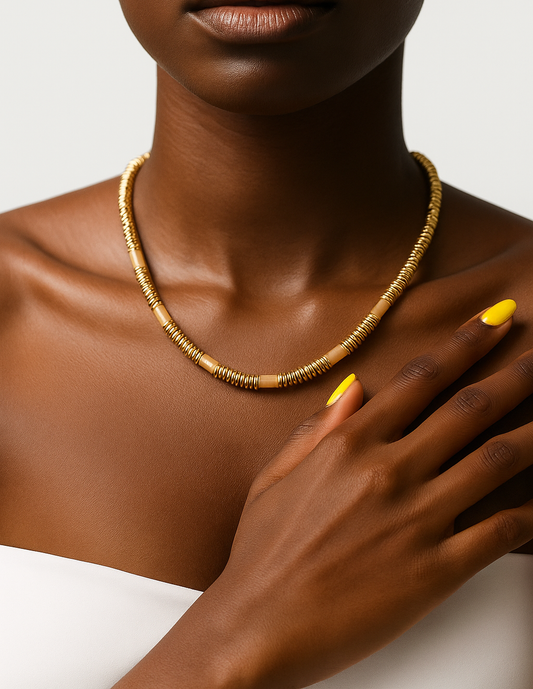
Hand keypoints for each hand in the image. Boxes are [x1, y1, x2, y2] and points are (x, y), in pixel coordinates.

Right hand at [212, 302, 532, 687]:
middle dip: (515, 375)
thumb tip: (355, 387)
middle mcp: (389, 470)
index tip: (497, 319)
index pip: (422, 378)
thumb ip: (318, 428)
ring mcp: (416, 519)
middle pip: (470, 409)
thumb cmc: (262, 553)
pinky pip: (500, 532)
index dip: (466, 342)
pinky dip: (531, 512)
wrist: (258, 629)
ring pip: (496, 461)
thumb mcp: (275, 476)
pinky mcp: (436, 571)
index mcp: (350, 443)